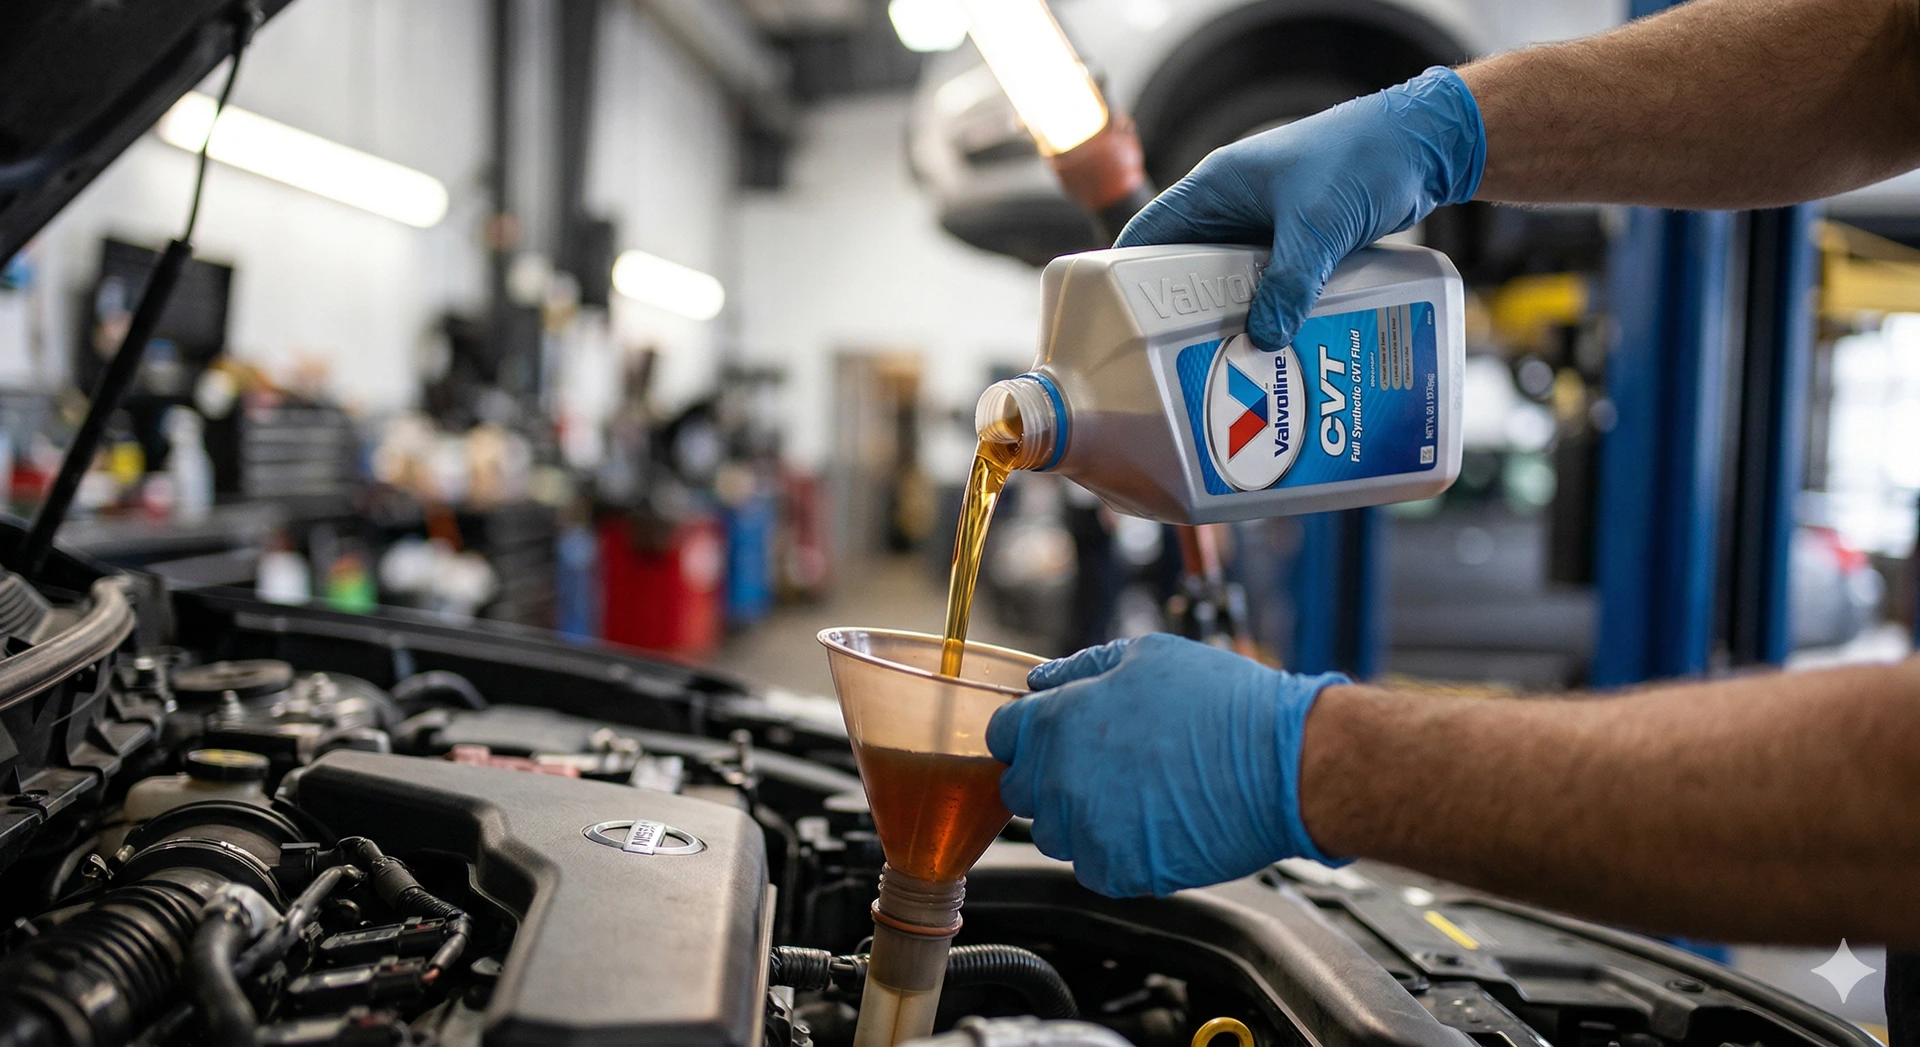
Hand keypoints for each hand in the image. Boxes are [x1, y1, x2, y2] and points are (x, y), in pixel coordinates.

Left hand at [986, 634, 1348, 896]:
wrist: (1281, 765)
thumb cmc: (1221, 705)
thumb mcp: (1146, 656)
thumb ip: (1081, 669)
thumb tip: (1045, 680)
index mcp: (1056, 725)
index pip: (1002, 735)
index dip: (1028, 731)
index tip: (1052, 733)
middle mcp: (1059, 782)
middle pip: (1021, 788)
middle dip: (1049, 774)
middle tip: (1101, 762)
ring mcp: (1086, 833)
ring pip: (1056, 832)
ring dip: (1080, 815)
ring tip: (1135, 791)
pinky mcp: (1118, 872)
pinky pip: (1095, 864)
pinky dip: (1116, 848)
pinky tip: (1155, 820)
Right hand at [1115, 67, 1483, 351]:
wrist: (1423, 144)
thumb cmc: (1363, 156)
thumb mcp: (1318, 225)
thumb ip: (1290, 283)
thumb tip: (1263, 339)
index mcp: (1215, 188)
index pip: (1146, 236)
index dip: (1122, 281)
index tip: (1115, 329)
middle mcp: (1232, 208)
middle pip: (1184, 270)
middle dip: (1181, 314)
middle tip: (1176, 363)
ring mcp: (1264, 226)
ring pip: (1229, 283)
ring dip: (1231, 317)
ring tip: (1225, 365)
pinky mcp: (1297, 243)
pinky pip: (1269, 285)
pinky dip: (1269, 312)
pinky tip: (1275, 347)